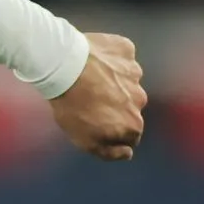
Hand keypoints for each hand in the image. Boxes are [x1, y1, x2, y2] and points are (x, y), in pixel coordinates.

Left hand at [50, 33, 147, 160]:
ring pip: (125, 80)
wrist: (62, 67)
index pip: (129, 133)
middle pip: (129, 105)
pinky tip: (92, 59)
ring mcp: (134, 72)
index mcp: (133, 123)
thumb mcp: (84, 140)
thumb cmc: (71, 106)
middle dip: (113, 105)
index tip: (93, 122)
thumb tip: (128, 152)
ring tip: (86, 78)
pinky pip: (121, 56)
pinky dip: (110, 58)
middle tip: (87, 99)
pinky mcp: (126, 50)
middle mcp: (140, 98)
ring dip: (111, 80)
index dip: (111, 129)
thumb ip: (110, 152)